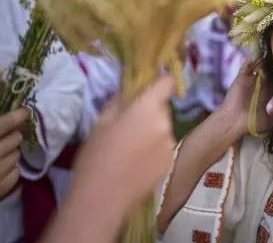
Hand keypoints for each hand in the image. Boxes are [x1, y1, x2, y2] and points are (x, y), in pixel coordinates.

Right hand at [0, 108, 28, 198]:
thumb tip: (6, 120)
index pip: (2, 125)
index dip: (16, 117)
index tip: (26, 112)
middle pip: (14, 139)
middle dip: (14, 136)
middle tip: (10, 135)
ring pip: (16, 156)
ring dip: (12, 152)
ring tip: (3, 153)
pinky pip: (15, 174)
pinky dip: (11, 170)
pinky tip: (3, 169)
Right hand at [69, 75, 176, 212]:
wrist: (102, 197)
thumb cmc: (96, 155)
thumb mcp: (102, 120)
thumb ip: (121, 99)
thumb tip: (131, 86)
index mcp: (148, 108)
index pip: (167, 82)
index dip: (162, 81)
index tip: (152, 86)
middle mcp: (166, 123)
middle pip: (163, 108)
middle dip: (149, 111)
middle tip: (128, 125)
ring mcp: (170, 144)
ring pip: (163, 128)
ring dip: (152, 131)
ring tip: (130, 148)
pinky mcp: (170, 162)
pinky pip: (164, 147)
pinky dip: (154, 149)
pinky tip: (136, 162)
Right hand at [220, 58, 272, 134]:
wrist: (234, 123)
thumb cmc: (251, 123)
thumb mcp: (270, 120)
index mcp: (265, 94)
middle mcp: (258, 86)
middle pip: (267, 71)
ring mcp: (249, 81)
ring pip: (257, 67)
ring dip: (263, 61)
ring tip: (271, 53)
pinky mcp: (241, 78)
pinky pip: (247, 66)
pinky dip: (251, 60)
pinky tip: (258, 56)